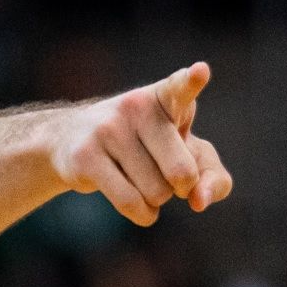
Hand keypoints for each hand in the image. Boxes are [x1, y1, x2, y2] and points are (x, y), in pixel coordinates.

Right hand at [57, 64, 233, 226]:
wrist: (74, 140)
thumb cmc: (149, 149)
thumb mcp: (189, 155)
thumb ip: (212, 177)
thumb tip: (199, 202)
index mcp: (167, 96)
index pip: (181, 87)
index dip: (192, 80)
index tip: (199, 72)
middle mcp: (137, 105)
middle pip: (181, 171)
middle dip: (182, 187)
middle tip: (172, 177)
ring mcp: (109, 129)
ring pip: (155, 192)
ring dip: (156, 200)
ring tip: (142, 180)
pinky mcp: (86, 156)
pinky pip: (130, 202)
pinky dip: (143, 214)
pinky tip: (141, 208)